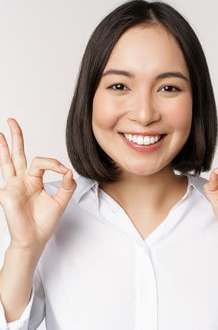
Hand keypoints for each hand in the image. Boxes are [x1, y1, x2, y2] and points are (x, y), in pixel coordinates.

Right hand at [0, 118, 76, 251]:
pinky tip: (1, 165)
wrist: (35, 239)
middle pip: (17, 154)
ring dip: (3, 147)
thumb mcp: (61, 200)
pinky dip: (3, 166)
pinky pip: (5, 179)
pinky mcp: (6, 194)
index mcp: (34, 180)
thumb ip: (67, 185)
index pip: (41, 162)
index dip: (54, 163)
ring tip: (0, 132)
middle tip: (12, 120)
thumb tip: (68, 170)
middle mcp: (21, 180)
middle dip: (16, 137)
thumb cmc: (45, 221)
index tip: (62, 171)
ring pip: (6, 162)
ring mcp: (12, 186)